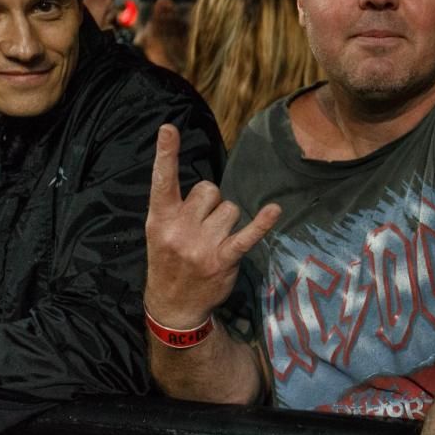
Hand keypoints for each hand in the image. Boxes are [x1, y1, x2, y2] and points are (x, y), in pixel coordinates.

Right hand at [145, 124, 279, 327]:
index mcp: (160, 219)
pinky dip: (262, 223)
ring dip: (228, 221)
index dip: (165, 153)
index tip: (168, 128)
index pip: (162, 180)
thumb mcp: (159, 232)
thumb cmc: (169, 261)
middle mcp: (180, 229)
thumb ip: (177, 207)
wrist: (173, 305)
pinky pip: (246, 234)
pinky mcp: (222, 259)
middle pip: (210, 190)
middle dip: (211, 203)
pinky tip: (274, 210)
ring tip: (214, 241)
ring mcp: (201, 245)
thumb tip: (207, 188)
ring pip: (230, 209)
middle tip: (202, 227)